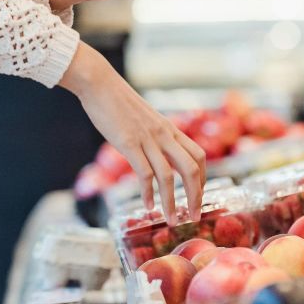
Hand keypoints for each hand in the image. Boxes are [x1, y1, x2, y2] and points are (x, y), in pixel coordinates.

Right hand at [60, 42, 204, 223]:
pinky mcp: (128, 143)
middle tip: (195, 217)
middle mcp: (164, 135)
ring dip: (172, 202)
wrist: (100, 83)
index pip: (199, 156)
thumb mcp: (147, 119)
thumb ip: (156, 136)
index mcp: (171, 129)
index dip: (203, 179)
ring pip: (169, 176)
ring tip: (171, 220)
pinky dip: (148, 193)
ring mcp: (147, 139)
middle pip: (192, 169)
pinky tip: (147, 205)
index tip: (200, 196)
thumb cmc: (120, 103)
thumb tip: (159, 154)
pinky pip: (144, 173)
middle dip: (196, 196)